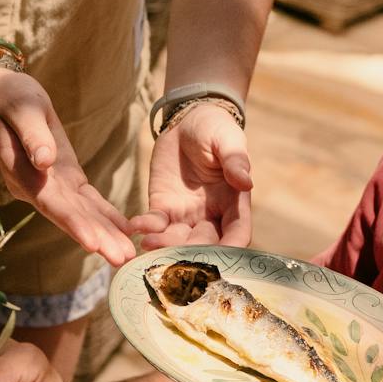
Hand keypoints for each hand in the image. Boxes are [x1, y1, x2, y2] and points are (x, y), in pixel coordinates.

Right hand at [0, 68, 135, 265]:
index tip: (92, 244)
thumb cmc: (10, 98)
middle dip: (96, 238)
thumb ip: (32, 136)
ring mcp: (52, 186)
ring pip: (82, 213)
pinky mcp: (67, 179)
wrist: (4, 96)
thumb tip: (45, 162)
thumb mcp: (21, 109)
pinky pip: (89, 201)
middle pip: (68, 216)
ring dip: (105, 234)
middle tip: (122, 259)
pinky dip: (107, 215)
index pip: (49, 203)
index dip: (72, 223)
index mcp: (20, 173)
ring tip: (127, 255)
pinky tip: (127, 231)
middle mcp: (36, 188)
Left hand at [132, 99, 253, 246]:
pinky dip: (146, 227)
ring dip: (164, 246)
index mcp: (234, 204)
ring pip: (177, 240)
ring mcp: (186, 215)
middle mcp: (212, 216)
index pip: (237, 235)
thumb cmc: (216, 129)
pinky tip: (136, 226)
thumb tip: (246, 182)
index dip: (231, 251)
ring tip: (149, 243)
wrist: (187, 120)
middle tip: (175, 257)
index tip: (219, 261)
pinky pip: (155, 223)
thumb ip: (236, 160)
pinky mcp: (162, 207)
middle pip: (205, 244)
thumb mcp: (228, 140)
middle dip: (191, 254)